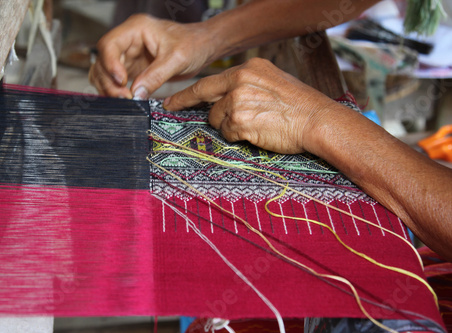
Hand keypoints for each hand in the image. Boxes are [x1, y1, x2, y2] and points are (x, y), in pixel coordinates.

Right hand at [89, 14, 215, 98]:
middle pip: (103, 60)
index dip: (110, 64)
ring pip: (105, 71)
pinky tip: (125, 99)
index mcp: (136, 28)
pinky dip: (116, 90)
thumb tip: (136, 94)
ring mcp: (129, 54)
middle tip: (123, 97)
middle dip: (109, 81)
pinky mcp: (133, 68)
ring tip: (125, 100)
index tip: (121, 81)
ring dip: (109, 87)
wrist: (204, 47)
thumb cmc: (193, 44)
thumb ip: (155, 76)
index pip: (110, 44)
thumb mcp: (176, 60)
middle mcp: (128, 40)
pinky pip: (116, 80)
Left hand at [164, 58, 339, 153]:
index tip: (171, 100)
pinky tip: (257, 133)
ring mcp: (238, 101)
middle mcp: (240, 81)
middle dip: (198, 109)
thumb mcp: (272, 82)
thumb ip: (246, 85)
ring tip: (255, 125)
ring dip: (230, 127)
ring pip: (217, 120)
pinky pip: (227, 134)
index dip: (187, 93)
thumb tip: (223, 98)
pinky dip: (238, 137)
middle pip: (208, 100)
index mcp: (248, 69)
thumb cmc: (299, 106)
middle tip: (187, 111)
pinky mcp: (240, 121)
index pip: (209, 82)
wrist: (317, 120)